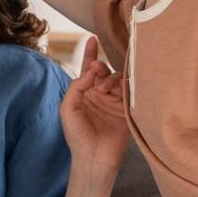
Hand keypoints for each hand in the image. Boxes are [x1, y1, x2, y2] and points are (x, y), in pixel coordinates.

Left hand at [59, 37, 128, 175]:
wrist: (94, 157)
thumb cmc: (77, 135)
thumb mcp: (68, 108)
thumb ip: (76, 87)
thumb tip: (92, 71)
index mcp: (84, 93)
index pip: (87, 70)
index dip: (89, 53)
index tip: (92, 39)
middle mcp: (100, 94)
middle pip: (103, 71)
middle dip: (100, 66)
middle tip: (97, 70)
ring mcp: (114, 101)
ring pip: (117, 79)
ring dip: (109, 79)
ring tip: (102, 90)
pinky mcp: (127, 109)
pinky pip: (130, 91)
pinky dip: (127, 85)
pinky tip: (120, 87)